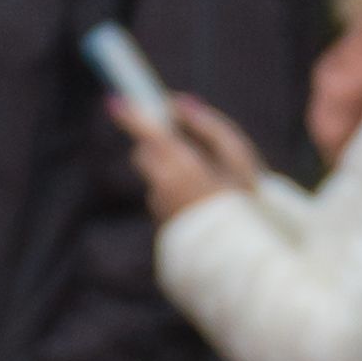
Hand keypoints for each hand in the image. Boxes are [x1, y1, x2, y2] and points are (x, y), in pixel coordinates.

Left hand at [123, 89, 265, 222]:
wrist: (243, 259)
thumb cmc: (246, 202)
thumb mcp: (238, 157)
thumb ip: (209, 126)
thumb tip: (180, 103)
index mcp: (182, 167)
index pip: (148, 133)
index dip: (130, 114)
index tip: (115, 101)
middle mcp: (162, 188)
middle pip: (145, 153)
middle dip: (157, 144)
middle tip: (177, 136)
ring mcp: (159, 209)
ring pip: (156, 178)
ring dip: (173, 172)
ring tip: (206, 182)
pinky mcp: (161, 225)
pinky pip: (164, 200)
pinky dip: (177, 195)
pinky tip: (202, 203)